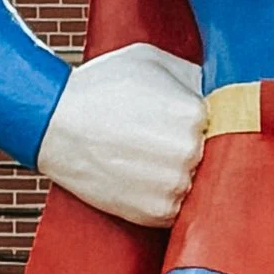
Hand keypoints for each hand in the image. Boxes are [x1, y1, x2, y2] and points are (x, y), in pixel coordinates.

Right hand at [37, 43, 205, 228]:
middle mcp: (191, 151)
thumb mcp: (149, 60)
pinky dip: (166, 199)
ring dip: (181, 177)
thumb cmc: (98, 87)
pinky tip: (145, 180)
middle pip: (212, 155)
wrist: (54, 125)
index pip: (220, 122)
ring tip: (150, 162)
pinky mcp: (158, 212)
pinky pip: (179, 210)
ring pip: (198, 184)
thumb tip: (213, 89)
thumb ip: (190, 74)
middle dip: (192, 150)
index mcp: (195, 113)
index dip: (200, 124)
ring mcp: (175, 185)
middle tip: (162, 143)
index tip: (179, 125)